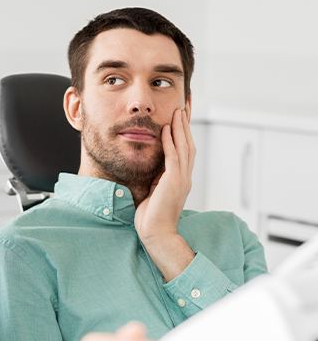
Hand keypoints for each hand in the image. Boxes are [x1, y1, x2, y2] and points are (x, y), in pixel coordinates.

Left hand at [134, 108, 194, 241]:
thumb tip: (152, 167)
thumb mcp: (155, 192)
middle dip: (186, 125)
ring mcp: (181, 179)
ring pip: (184, 147)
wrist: (156, 233)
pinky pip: (173, 157)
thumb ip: (157, 178)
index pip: (185, 151)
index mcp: (181, 179)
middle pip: (189, 144)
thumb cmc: (152, 217)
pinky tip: (166, 129)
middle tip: (184, 107)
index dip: (184, 133)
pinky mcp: (173, 182)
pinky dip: (170, 142)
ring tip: (177, 111)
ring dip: (180, 128)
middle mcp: (185, 177)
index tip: (181, 118)